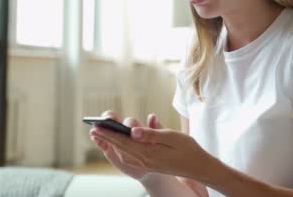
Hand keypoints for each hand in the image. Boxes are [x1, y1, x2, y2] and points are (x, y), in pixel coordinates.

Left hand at [90, 116, 212, 179]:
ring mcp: (148, 162)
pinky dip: (123, 147)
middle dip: (107, 137)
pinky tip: (120, 143)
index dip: (110, 133)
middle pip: (122, 146)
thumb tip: (133, 131)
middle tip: (93, 128)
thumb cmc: (188, 149)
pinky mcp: (151, 162)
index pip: (124, 141)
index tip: (98, 126)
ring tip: (102, 134)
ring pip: (125, 151)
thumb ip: (152, 134)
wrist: (199, 166)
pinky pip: (132, 154)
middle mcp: (145, 160)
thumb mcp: (172, 137)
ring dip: (113, 141)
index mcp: (149, 153)